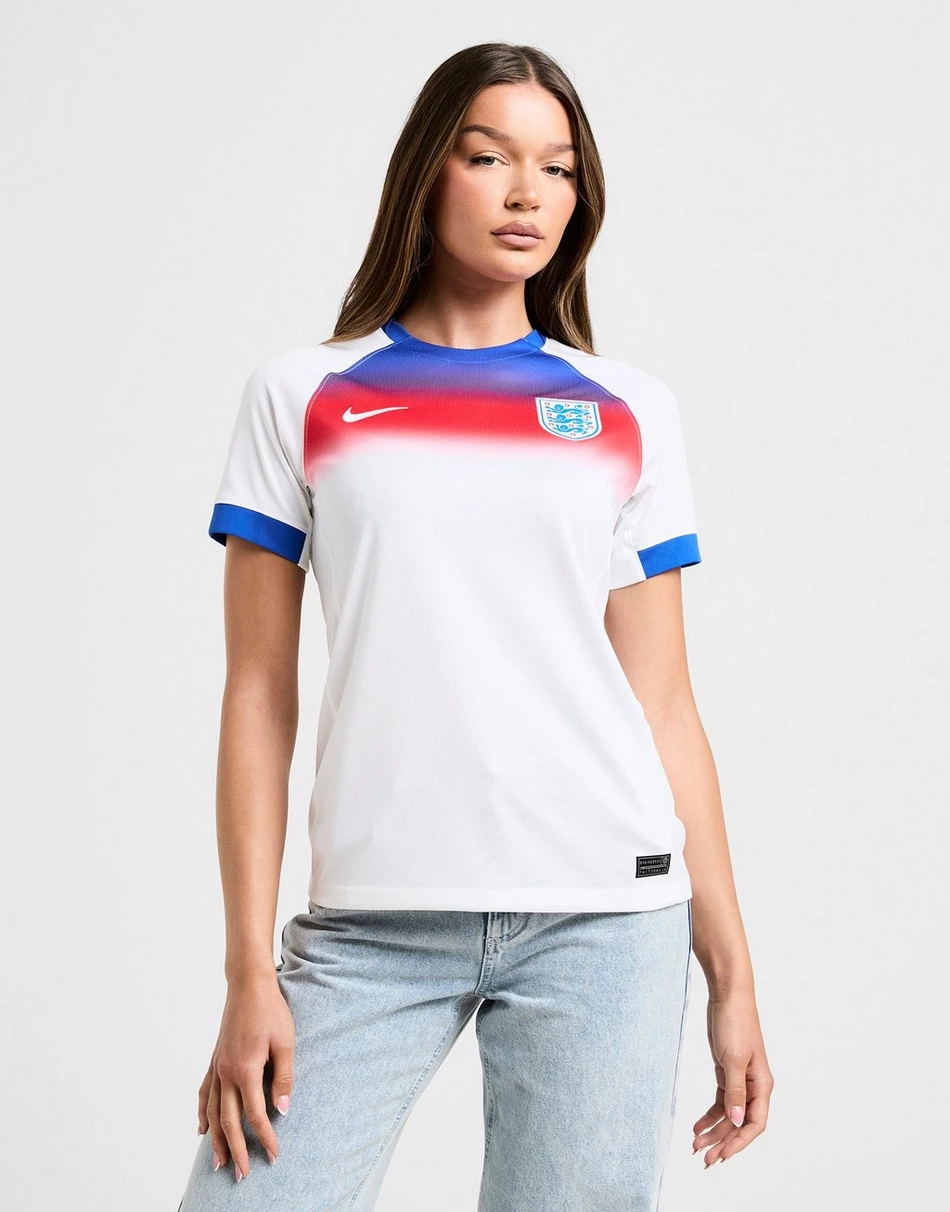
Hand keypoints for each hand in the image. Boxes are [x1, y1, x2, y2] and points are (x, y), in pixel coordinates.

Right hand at [197, 973, 294, 1181]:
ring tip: (219, 1163)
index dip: (266, 1138)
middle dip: (237, 1150)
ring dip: (216, 1140)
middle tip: (243, 1175)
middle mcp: (226, 1073)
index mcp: (246, 1070)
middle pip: (229, 1121)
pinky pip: (205, 1093)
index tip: (274, 1155)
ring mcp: (217, 1067)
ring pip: (213, 1112)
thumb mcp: (285, 1042)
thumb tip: (282, 1111)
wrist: (248, 985)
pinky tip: (202, 1128)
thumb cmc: (271, 1010)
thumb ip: (283, 1078)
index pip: (255, 1115)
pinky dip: (203, 1113)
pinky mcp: (215, 1060)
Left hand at [692, 988, 772, 1166]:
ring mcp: (740, 1080)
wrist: (727, 996)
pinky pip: (720, 1102)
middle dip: (724, 1142)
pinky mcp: (727, 1072)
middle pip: (740, 1124)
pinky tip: (697, 1126)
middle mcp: (753, 1086)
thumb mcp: (733, 1059)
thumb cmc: (735, 1023)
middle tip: (704, 1159)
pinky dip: (710, 1115)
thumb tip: (737, 1122)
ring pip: (729, 1115)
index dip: (739, 1142)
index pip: (755, 1124)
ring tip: (696, 1146)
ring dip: (714, 1131)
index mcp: (762, 1085)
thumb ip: (734, 1092)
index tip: (722, 1156)